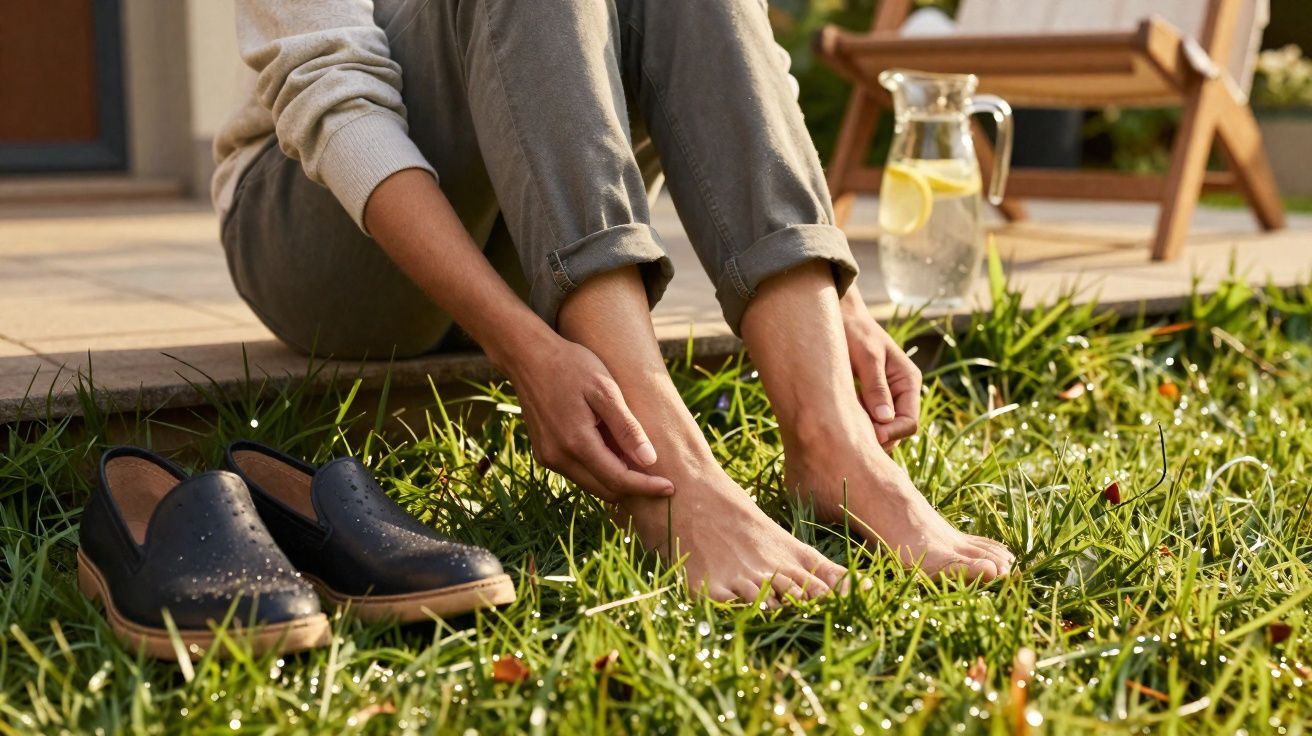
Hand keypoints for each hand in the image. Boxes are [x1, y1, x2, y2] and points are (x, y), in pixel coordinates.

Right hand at [499, 332, 674, 503]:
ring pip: (591, 484)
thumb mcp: (606, 390)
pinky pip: (578, 473)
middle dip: (633, 487)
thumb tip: (649, 461)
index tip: (671, 487)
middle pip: (605, 490)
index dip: (646, 487)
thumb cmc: (572, 366)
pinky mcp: (544, 453)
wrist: (528, 356)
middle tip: (660, 476)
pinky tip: (612, 448)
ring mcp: (548, 457)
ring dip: (616, 477)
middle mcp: (558, 457)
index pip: (618, 480)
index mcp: (576, 442)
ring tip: (636, 457)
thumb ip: (626, 428)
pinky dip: (599, 468)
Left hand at [840, 287, 922, 450]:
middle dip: (878, 437)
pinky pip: (869, 421)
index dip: (891, 433)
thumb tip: (885, 418)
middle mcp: (901, 391)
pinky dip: (858, 424)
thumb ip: (875, 386)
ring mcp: (886, 396)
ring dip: (867, 432)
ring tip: (844, 424)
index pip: (909, 421)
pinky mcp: (870, 398)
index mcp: (908, 380)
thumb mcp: (866, 357)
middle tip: (851, 435)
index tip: (867, 436)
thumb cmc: (854, 331)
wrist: (839, 315)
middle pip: (897, 430)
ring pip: (882, 428)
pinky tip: (841, 417)